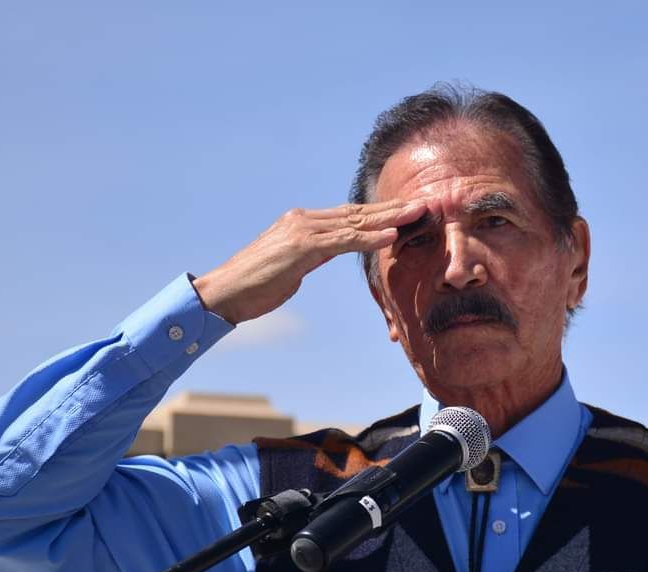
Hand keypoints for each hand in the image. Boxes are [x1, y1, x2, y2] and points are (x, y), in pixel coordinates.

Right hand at [193, 199, 425, 324]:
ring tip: (417, 213)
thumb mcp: (291, 266)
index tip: (405, 211)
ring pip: (355, 222)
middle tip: (423, 203)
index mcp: (302, 223)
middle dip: (392, 208)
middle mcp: (304, 220)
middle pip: (357, 212)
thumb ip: (312, 255)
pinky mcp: (302, 247)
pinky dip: (369, 238)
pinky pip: (343, 241)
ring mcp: (303, 231)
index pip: (349, 215)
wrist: (225, 293)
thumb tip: (329, 253)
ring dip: (389, 218)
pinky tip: (391, 236)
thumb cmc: (254, 285)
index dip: (379, 213)